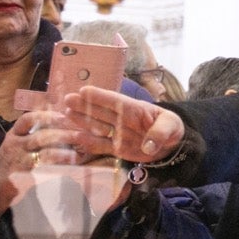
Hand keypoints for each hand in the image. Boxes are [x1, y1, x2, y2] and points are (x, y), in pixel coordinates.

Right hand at [0, 109, 82, 220]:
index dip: (46, 116)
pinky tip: (70, 171)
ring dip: (64, 154)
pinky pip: (44, 175)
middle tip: (82, 135)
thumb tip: (63, 120)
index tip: (64, 115)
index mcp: (13, 135)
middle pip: (41, 137)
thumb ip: (33, 133)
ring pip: (44, 155)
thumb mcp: (15, 144)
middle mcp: (15, 147)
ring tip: (80, 154)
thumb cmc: (9, 163)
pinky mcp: (23, 181)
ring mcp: (19, 165)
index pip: (27, 119)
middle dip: (64, 134)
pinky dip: (58, 172)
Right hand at [63, 86, 184, 162]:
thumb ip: (160, 133)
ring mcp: (118, 133)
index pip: (116, 101)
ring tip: (66, 114)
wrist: (171, 146)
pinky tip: (76, 137)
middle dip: (84, 105)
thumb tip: (149, 146)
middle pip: (101, 111)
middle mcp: (123, 119)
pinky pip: (101, 145)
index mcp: (135, 109)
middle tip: (67, 99)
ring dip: (82, 121)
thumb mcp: (171, 126)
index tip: (85, 90)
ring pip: (97, 126)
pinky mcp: (117, 148)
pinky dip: (90, 143)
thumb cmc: (171, 127)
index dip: (101, 96)